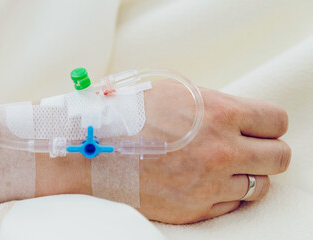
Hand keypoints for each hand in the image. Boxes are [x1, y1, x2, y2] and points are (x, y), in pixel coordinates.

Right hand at [137, 79, 290, 223]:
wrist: (91, 152)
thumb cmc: (127, 116)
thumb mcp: (174, 94)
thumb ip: (214, 104)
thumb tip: (240, 115)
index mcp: (219, 113)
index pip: (276, 121)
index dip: (269, 125)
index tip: (259, 128)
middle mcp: (220, 151)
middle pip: (279, 157)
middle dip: (267, 152)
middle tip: (248, 149)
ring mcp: (209, 184)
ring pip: (260, 186)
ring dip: (246, 175)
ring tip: (221, 167)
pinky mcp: (195, 209)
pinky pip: (232, 205)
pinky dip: (224, 194)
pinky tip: (203, 181)